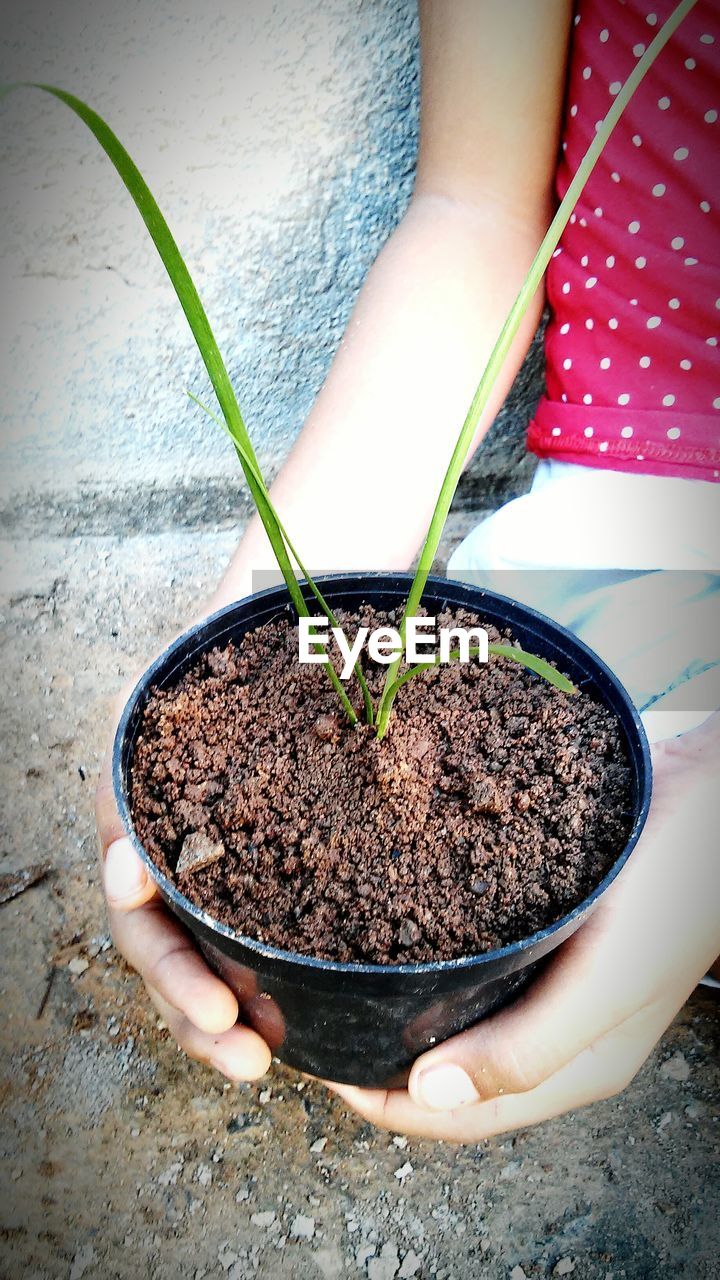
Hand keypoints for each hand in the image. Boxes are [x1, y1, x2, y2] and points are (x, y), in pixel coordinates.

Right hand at [96, 674, 271, 1082]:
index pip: (133, 896)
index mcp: (136, 806)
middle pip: (158, 946)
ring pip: (197, 958)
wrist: (277, 622)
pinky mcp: (255, 873)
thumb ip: (162, 759)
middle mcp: (158, 844)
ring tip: (263, 1061)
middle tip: (243, 1050)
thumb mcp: (198, 669)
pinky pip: (245, 943)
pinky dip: (260, 988)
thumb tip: (125, 876)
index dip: (159, 947)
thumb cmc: (236, 641)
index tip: (205, 990)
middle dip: (191, 1003)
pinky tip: (291, 1022)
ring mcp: (205, 863)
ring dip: (221, 1017)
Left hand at [325, 713, 719, 1139]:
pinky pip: (469, 942)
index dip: (381, 1103)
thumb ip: (529, 1046)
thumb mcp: (612, 980)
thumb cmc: (679, 891)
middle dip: (375, 1046)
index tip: (319, 1060)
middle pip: (444, 1060)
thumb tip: (427, 1096)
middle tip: (311, 1004)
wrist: (715, 793)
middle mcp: (550, 1024)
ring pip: (452, 1000)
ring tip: (333, 957)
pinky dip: (423, 936)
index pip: (455, 1115)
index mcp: (570, 1063)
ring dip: (394, 990)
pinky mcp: (541, 918)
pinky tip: (384, 900)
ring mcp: (545, 970)